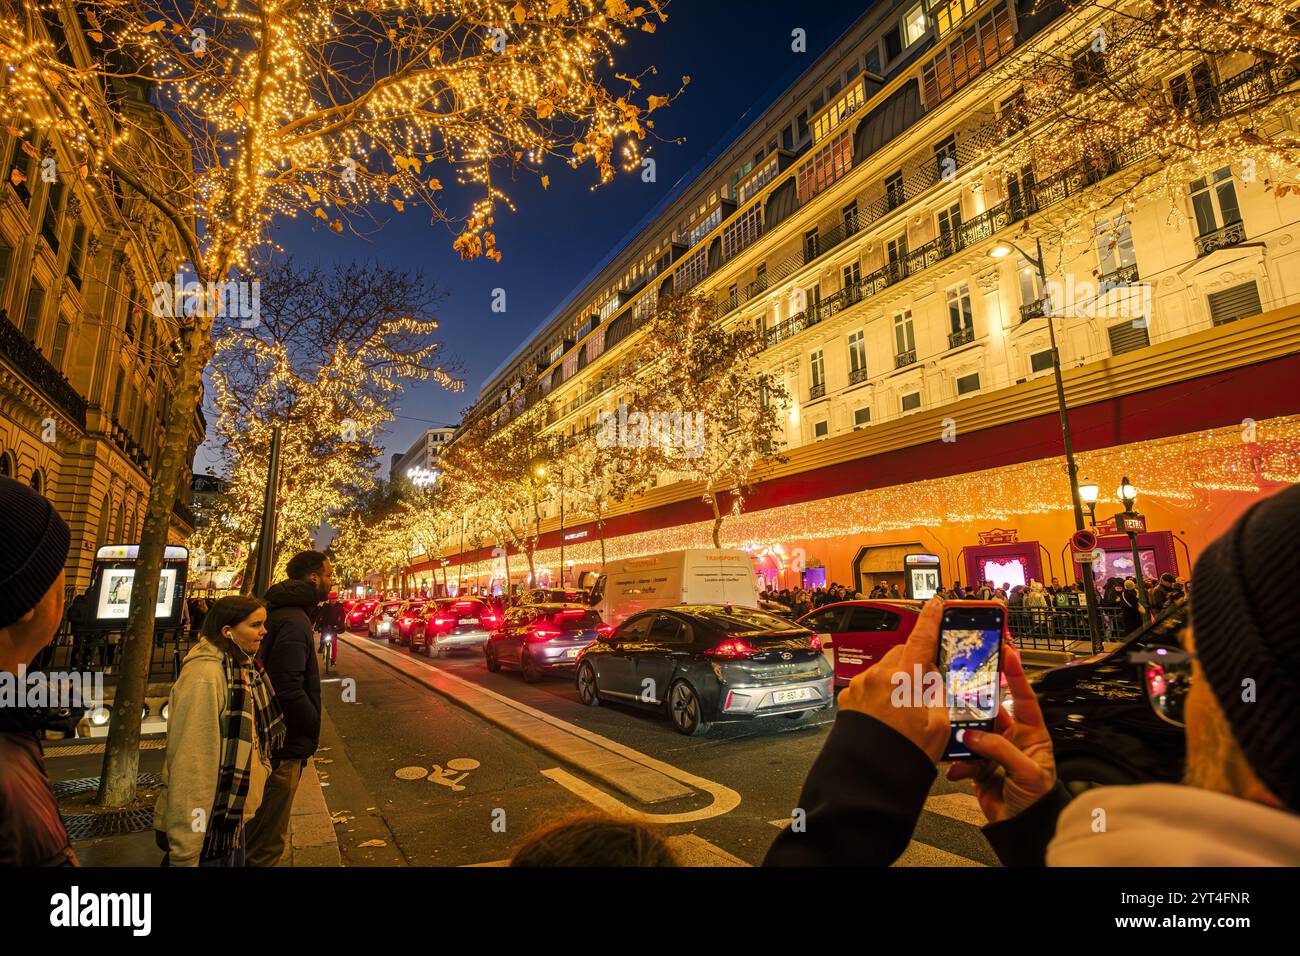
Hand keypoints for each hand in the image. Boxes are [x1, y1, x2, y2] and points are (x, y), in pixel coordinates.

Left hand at [839, 597, 949, 763]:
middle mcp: (877, 676)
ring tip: (907, 710)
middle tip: (928, 682)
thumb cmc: (903, 757)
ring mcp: (859, 686)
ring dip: (897, 680)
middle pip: (902, 653)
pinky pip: (869, 685)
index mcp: (903, 679)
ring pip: (885, 670)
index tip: (936, 604)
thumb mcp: (939, 725)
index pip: (921, 639)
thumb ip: (937, 692)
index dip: (931, 619)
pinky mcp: (847, 698)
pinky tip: (888, 715)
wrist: (868, 779)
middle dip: (915, 662)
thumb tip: (933, 675)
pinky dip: (881, 693)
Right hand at [946, 639, 1055, 822]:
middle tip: (961, 694)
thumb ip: (1001, 750)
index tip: (1007, 652)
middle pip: (989, 711)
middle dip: (974, 706)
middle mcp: (1011, 737)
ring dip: (962, 739)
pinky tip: (956, 769)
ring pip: (971, 733)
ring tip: (958, 744)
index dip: (1016, 674)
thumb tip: (974, 735)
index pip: (1023, 696)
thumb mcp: (1028, 772)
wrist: (1024, 828)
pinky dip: (957, 763)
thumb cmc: (1039, 800)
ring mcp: (993, 750)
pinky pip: (962, 756)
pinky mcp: (978, 765)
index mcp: (1031, 732)